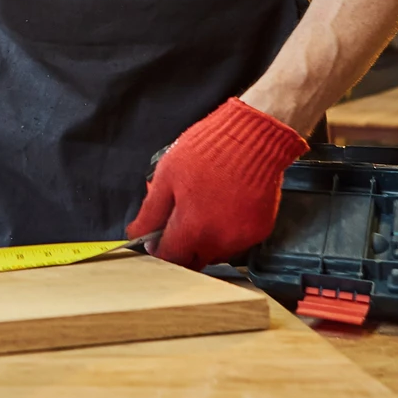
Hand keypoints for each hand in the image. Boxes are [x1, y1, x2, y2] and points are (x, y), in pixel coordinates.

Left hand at [125, 98, 308, 269]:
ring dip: (204, 240)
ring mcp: (242, 237)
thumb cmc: (208, 150)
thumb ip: (151, 211)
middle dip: (181, 247)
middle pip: (193, 260)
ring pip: (215, 253)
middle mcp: (220, 240)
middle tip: (178, 221)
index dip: (159, 249)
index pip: (170, 258)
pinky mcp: (259, 231)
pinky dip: (226, 231)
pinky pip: (235, 242)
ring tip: (203, 208)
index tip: (157, 238)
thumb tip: (138, 234)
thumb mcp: (167, 175)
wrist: (254, 137)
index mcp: (194, 228)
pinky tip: (223, 206)